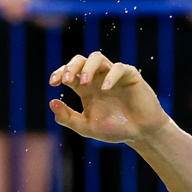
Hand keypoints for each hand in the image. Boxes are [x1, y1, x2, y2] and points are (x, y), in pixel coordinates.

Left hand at [49, 52, 169, 145]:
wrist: (140, 134)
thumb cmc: (114, 129)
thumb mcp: (86, 127)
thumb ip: (68, 118)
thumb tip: (51, 103)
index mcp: (85, 88)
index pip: (69, 72)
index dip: (60, 73)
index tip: (53, 82)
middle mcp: (97, 78)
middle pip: (81, 60)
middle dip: (71, 66)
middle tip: (66, 80)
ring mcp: (113, 75)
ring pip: (98, 58)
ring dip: (88, 67)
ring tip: (83, 82)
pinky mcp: (130, 76)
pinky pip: (119, 68)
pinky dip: (110, 76)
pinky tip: (105, 89)